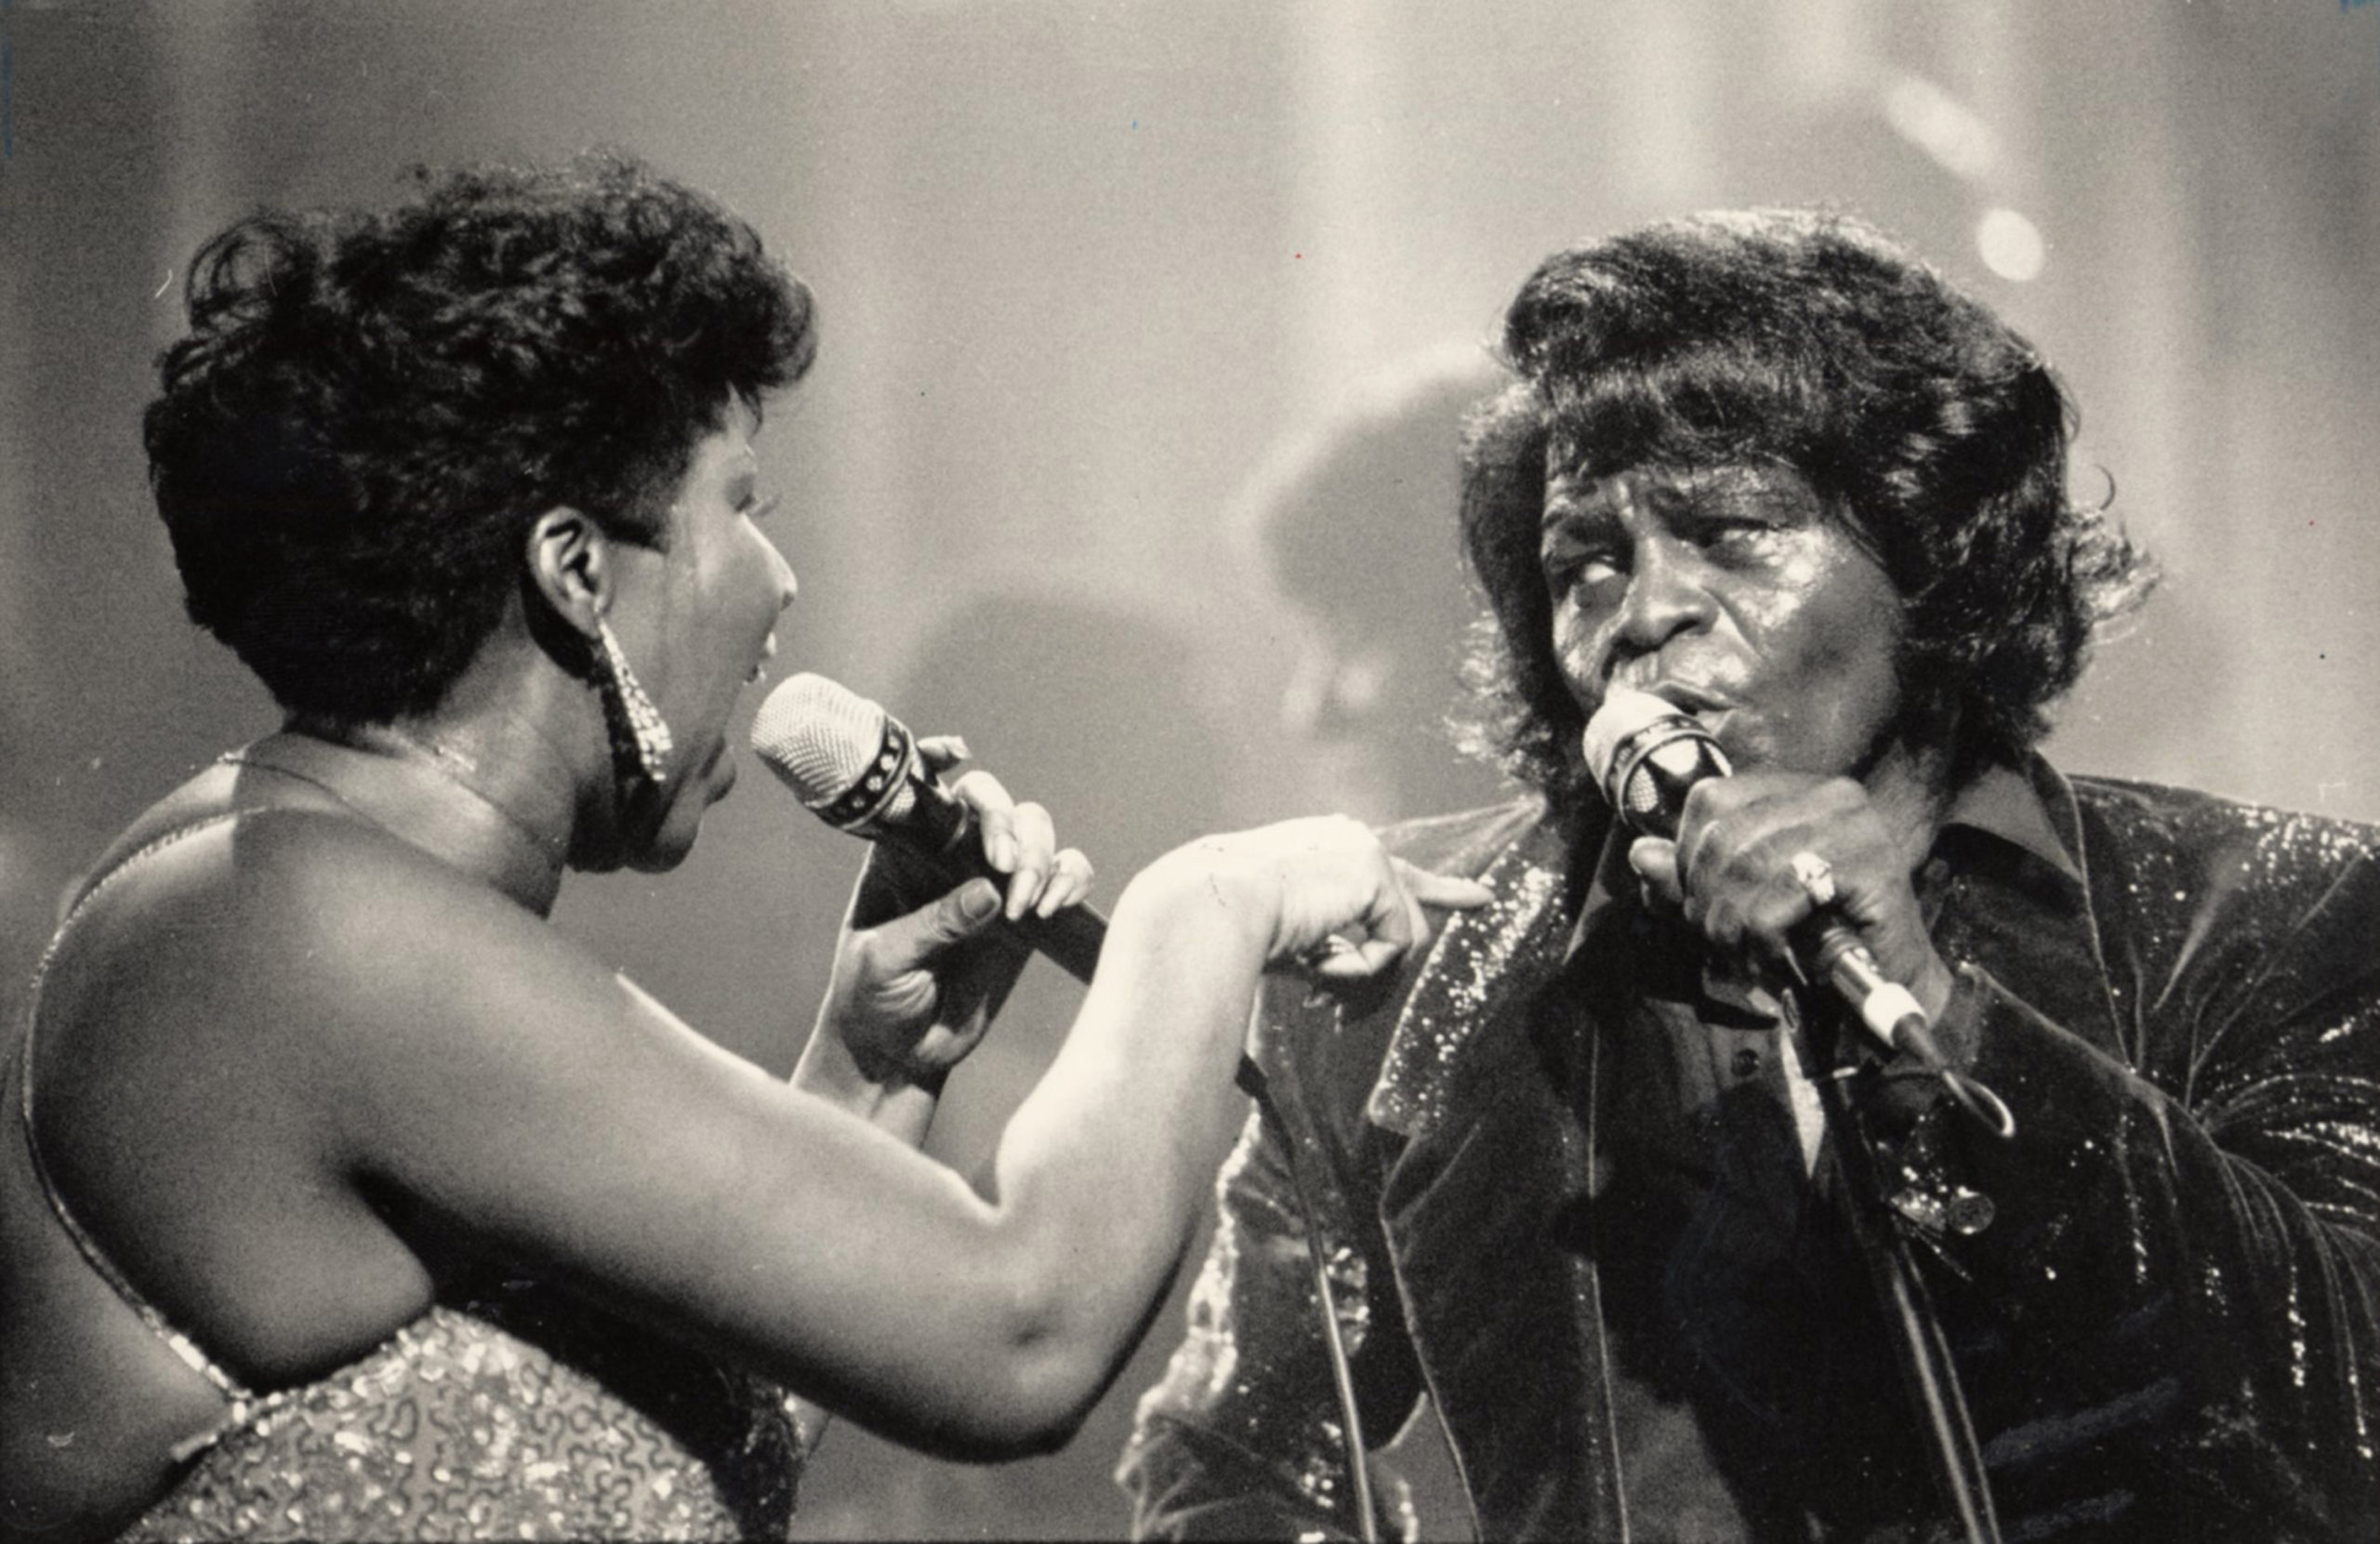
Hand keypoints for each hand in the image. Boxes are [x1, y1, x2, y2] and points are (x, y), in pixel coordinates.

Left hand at [819, 738, 1095, 1085]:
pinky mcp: (1028, 917)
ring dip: (1042, 857)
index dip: (937, 760)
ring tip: (1027, 904)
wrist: (900, 1056)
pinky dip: (1071, 881)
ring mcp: (993, 883)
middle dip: (1007, 824)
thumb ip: (935, 924)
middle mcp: (951, 856)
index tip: (957, 754)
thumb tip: (987, 892)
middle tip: (1007, 866)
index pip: (923, 790)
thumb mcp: (886, 960)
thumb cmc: (872, 1001)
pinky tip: (1052, 909)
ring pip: (1037, 833)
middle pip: (993, 803)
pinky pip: (1067, 878)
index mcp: (902, 852)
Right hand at [1153, 815, 1493, 983]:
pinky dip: (1358, 971)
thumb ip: (1331, 947)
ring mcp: (1365, 851)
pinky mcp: (1375, 872)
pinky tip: (1318, 963)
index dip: (1440, 890)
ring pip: (1402, 940)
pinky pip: (1394, 948)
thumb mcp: (1289, 937)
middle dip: (1409, 939)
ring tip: (1315, 983)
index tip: (1479, 898)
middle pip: (1407, 905)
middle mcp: (1349, 840)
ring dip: (1360, 975)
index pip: (1389, 874)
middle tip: (1401, 963)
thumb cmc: (1225, 932)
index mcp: (1322, 850)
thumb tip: (1363, 987)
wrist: (1204, 910)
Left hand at [1625, 770, 1955, 1019]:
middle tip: (1720, 938)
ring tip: (1742, 951)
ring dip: (1730, 922)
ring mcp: (1854, 824)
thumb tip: (1640, 854)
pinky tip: (1772, 955)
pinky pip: (1780, 896)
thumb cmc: (1816, 938)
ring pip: (1746, 864)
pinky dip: (1761, 935)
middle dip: (1705, 897)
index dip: (1688, 854)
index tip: (1697, 902)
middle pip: (1722, 834)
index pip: (1710, 798)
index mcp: (1797, 789)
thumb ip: (1690, 878)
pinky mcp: (1871, 864)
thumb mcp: (1740, 903)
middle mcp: (1830, 793)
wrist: (1894, 981)